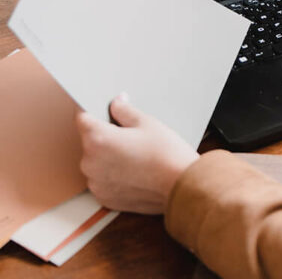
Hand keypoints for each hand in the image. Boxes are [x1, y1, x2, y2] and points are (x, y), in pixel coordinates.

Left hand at [75, 94, 197, 213]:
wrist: (179, 185)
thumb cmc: (165, 152)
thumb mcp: (147, 123)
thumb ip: (124, 110)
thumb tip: (115, 103)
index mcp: (98, 139)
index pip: (82, 118)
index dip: (92, 111)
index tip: (101, 110)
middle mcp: (90, 162)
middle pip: (90, 141)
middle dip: (105, 135)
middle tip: (129, 135)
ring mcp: (95, 183)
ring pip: (96, 161)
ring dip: (108, 156)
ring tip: (134, 155)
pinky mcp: (104, 198)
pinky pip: (102, 179)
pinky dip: (113, 174)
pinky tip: (134, 170)